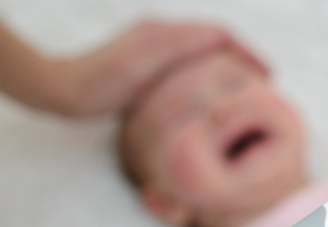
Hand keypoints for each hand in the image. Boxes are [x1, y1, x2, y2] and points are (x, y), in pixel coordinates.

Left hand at [53, 20, 267, 116]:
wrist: (59, 91)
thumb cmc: (100, 83)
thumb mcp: (146, 64)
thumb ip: (181, 46)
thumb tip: (218, 35)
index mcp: (165, 31)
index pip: (219, 33)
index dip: (248, 52)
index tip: (268, 75)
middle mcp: (159, 33)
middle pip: (212, 39)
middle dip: (241, 57)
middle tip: (262, 83)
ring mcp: (149, 47)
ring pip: (200, 52)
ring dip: (224, 66)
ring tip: (241, 89)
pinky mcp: (140, 64)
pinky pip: (185, 64)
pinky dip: (205, 75)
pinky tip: (205, 95)